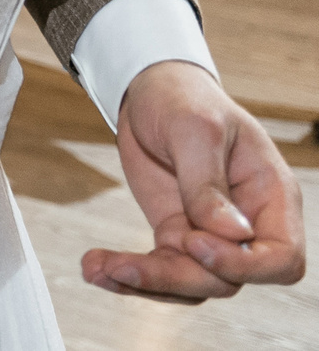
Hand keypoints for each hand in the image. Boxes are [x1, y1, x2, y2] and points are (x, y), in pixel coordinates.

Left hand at [81, 61, 306, 299]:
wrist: (148, 92)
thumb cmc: (184, 99)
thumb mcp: (195, 128)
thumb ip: (208, 181)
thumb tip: (232, 234)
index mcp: (271, 196)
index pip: (281, 258)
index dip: (243, 265)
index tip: (194, 242)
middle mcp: (247, 224)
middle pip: (230, 279)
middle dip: (179, 277)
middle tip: (126, 264)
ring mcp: (210, 233)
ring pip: (192, 283)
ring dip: (145, 282)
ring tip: (96, 269)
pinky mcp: (176, 234)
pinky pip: (162, 269)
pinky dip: (129, 274)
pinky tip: (95, 268)